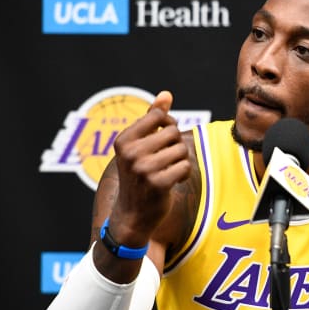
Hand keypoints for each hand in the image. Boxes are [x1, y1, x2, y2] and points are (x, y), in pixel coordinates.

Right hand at [110, 90, 191, 244]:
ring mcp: (143, 169)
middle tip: (165, 160)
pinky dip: (183, 174)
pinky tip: (172, 182)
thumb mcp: (139, 146)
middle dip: (175, 145)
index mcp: (123, 140)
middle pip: (173, 132)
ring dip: (180, 161)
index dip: (168, 125)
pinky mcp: (158, 184)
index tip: (162, 140)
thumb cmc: (139, 175)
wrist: (132, 215)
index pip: (158, 116)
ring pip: (181, 149)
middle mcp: (130, 153)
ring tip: (167, 171)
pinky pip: (185, 167)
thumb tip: (167, 94)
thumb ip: (152, 119)